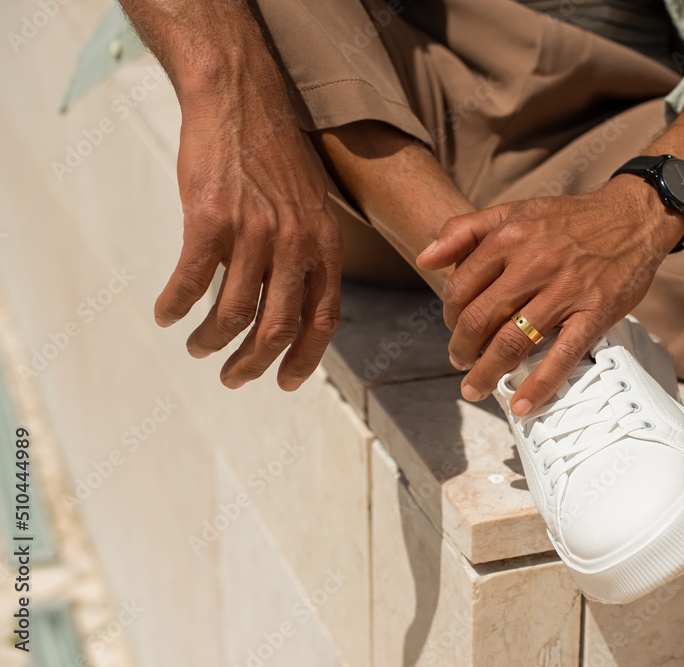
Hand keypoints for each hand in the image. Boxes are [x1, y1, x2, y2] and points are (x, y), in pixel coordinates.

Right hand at [154, 65, 341, 390]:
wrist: (240, 100)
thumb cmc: (272, 156)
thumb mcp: (311, 207)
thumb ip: (308, 254)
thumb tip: (293, 306)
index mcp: (324, 244)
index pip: (323, 319)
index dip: (305, 358)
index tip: (284, 382)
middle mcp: (295, 243)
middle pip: (278, 328)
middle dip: (253, 364)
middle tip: (232, 378)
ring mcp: (255, 232)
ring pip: (233, 314)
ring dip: (211, 340)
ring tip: (197, 347)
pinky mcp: (211, 220)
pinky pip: (190, 282)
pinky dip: (175, 306)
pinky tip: (166, 314)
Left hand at [416, 176, 683, 414]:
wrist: (633, 217)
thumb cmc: (570, 219)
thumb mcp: (515, 210)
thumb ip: (465, 230)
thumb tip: (424, 259)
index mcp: (510, 237)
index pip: (461, 288)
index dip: (449, 316)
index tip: (453, 329)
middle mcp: (534, 263)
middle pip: (480, 320)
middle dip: (461, 349)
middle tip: (459, 362)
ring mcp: (566, 290)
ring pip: (512, 343)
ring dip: (486, 373)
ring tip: (474, 388)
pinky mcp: (595, 312)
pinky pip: (562, 356)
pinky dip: (540, 385)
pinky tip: (522, 405)